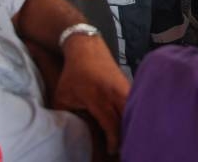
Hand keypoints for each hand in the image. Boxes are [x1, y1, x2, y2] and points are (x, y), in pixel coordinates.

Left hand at [53, 35, 129, 153]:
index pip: (111, 123)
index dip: (114, 139)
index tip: (112, 151)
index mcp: (97, 97)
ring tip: (131, 136)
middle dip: (128, 134)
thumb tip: (72, 134)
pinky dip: (135, 113)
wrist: (87, 47)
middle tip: (126, 146)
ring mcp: (124, 86)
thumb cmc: (73, 74)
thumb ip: (67, 116)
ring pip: (134, 109)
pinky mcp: (128, 84)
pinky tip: (132, 122)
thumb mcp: (63, 97)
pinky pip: (135, 102)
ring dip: (133, 123)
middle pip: (128, 117)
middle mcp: (115, 92)